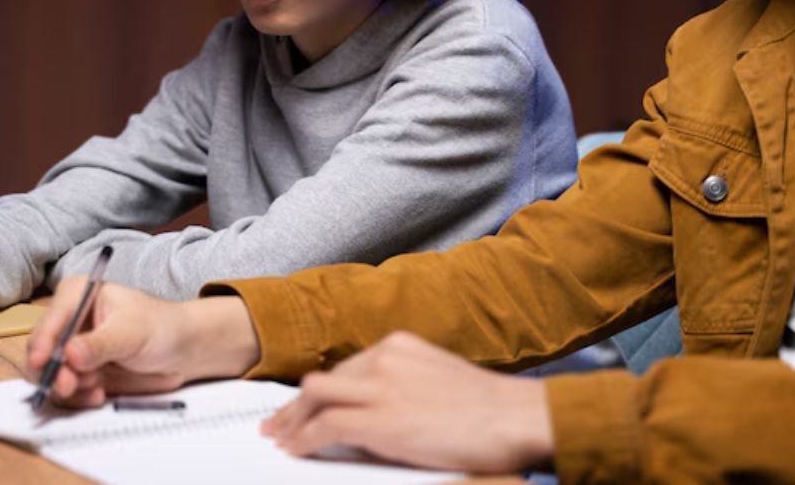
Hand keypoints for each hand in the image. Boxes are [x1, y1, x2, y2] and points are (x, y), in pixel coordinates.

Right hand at [26, 280, 259, 408]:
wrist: (182, 350)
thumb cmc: (161, 327)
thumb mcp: (131, 332)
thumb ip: (99, 344)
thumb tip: (68, 355)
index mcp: (78, 295)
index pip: (51, 319)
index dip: (42, 342)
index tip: (42, 364)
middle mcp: (68, 320)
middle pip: (42, 348)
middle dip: (52, 371)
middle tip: (69, 387)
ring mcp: (71, 348)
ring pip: (49, 373)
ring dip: (66, 387)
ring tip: (95, 390)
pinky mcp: (79, 372)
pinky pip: (64, 390)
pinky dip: (77, 396)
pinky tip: (98, 395)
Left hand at [262, 332, 553, 473]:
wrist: (515, 416)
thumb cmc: (489, 408)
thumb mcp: (437, 379)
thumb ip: (403, 385)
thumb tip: (374, 410)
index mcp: (398, 345)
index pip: (343, 367)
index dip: (318, 390)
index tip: (303, 404)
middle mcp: (383, 358)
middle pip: (322, 380)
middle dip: (296, 405)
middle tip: (278, 424)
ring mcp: (380, 386)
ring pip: (314, 397)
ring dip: (292, 420)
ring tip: (281, 439)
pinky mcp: (380, 419)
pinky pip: (327, 426)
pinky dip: (305, 439)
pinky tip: (297, 449)